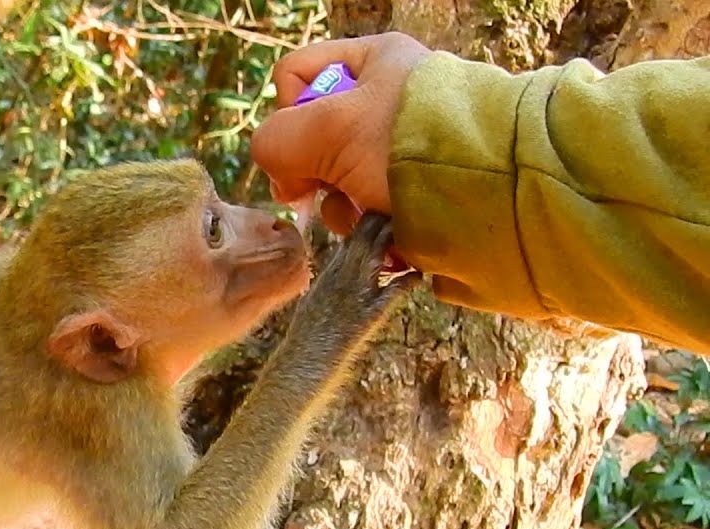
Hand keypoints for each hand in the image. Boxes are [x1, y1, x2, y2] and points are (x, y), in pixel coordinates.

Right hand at [249, 32, 429, 233]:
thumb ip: (275, 141)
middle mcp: (385, 100)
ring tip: (366, 215)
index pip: (295, 76)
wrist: (490, 192)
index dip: (287, 114)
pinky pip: (365, 208)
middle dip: (315, 172)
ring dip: (341, 207)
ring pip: (336, 181)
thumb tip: (284, 177)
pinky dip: (367, 227)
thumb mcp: (326, 129)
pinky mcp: (412, 190)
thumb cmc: (407, 144)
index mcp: (371, 60)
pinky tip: (384, 232)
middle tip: (330, 188)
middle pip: (313, 138)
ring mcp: (398, 149)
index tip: (305, 146)